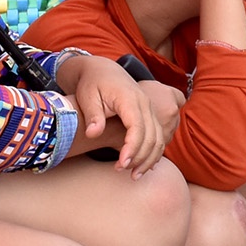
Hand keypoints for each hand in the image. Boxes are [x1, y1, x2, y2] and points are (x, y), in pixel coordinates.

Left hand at [58, 55, 172, 174]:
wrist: (103, 70)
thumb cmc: (93, 84)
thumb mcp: (87, 96)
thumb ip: (92, 115)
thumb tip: (93, 133)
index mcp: (129, 99)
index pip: (137, 127)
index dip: (132, 147)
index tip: (121, 163)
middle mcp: (144, 104)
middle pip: (151, 136)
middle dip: (140, 158)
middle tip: (123, 171)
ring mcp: (149, 109)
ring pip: (158, 138)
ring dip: (149, 159)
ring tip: (134, 175)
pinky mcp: (149, 115)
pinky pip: (158, 136)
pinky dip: (153, 153)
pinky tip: (142, 166)